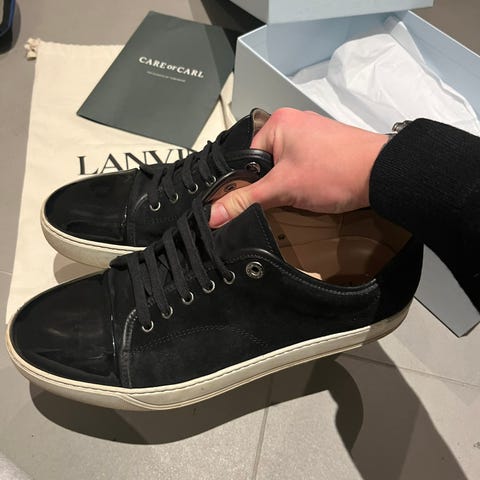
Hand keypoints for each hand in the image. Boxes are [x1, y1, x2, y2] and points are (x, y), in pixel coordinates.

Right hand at [209, 108, 387, 226]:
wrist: (383, 174)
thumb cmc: (335, 171)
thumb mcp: (283, 188)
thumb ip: (246, 200)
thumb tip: (214, 213)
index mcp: (277, 122)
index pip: (246, 158)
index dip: (249, 184)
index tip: (256, 200)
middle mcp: (294, 122)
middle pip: (265, 163)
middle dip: (272, 184)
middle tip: (284, 197)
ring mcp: (312, 134)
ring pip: (284, 166)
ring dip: (289, 184)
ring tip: (303, 193)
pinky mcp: (326, 147)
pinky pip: (302, 166)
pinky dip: (304, 180)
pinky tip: (314, 189)